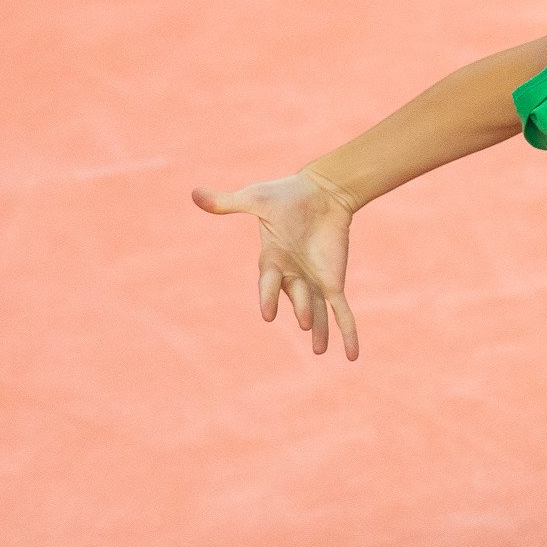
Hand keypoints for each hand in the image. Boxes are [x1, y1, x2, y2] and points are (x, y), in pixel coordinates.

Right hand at [193, 170, 359, 358]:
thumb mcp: (256, 198)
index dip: (268, 297)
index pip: (268, 282)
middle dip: (301, 308)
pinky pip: (341, 311)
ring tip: (318, 350)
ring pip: (315, 310)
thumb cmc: (287, 195)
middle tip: (304, 322)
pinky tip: (352, 355)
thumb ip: (228, 202)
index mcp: (272, 259)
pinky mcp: (334, 282)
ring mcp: (312, 281)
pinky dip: (348, 331)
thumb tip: (194, 194)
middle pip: (295, 296)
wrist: (322, 191)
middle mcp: (290, 275)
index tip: (267, 314)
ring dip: (318, 329)